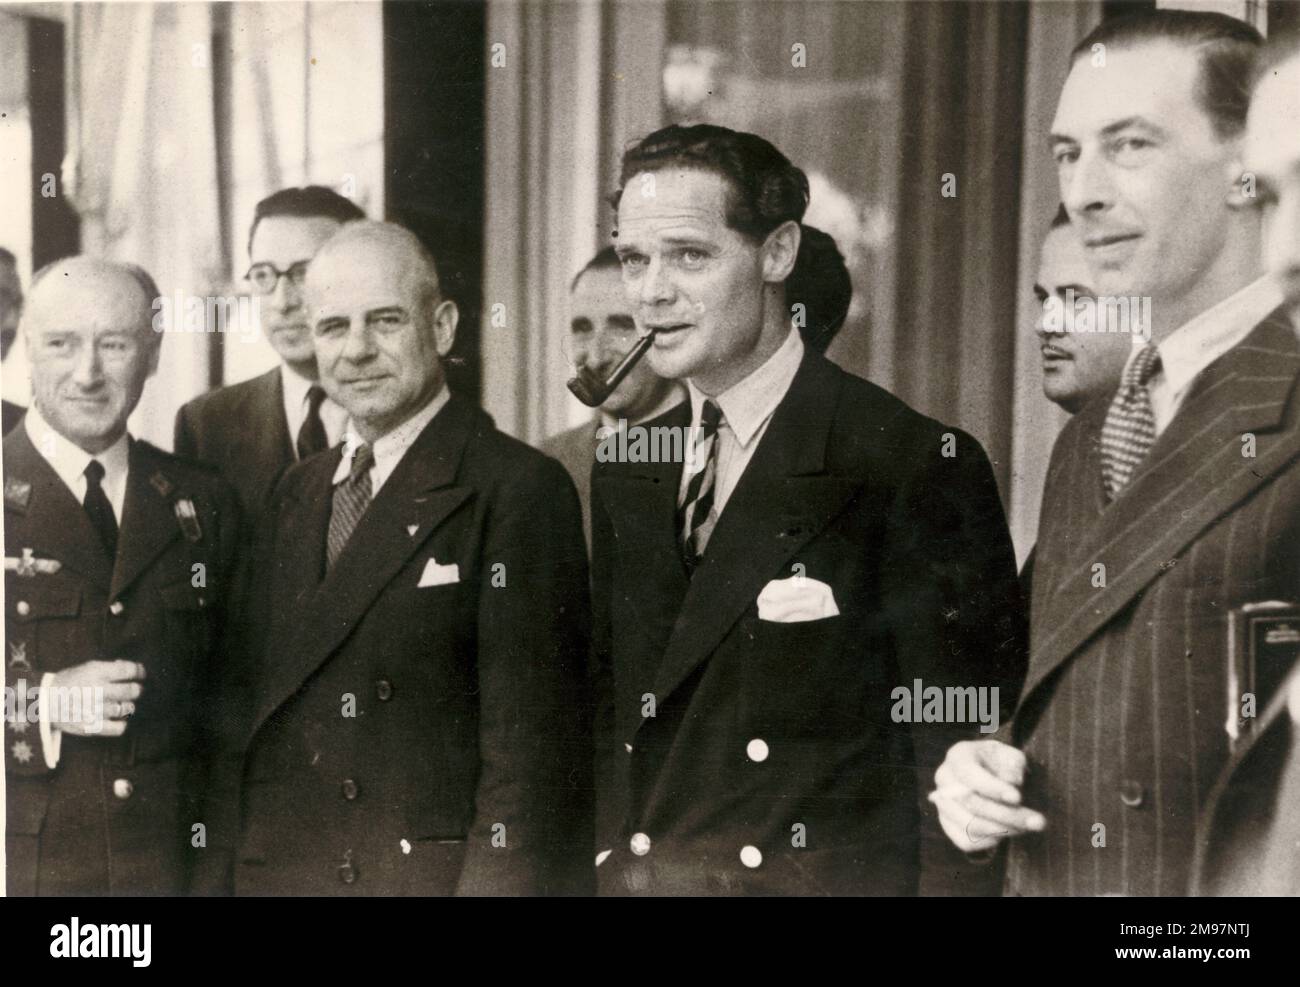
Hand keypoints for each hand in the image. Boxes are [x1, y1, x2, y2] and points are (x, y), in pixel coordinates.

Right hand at [44, 660, 145, 736]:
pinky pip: (119, 728)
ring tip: (121, 704)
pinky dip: (122, 723)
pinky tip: (117, 719)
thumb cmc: (70, 682)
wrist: (44, 702)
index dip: (140, 671)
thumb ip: (110, 668)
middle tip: (134, 690)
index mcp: (96, 673)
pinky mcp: (91, 727)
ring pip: (128, 709)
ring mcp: (95, 710)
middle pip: (132, 690)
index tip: (141, 674)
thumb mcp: (87, 667)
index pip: (130, 670)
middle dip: (137, 689)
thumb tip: (134, 669)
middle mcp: (97, 690)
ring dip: (128, 706)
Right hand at [929, 739, 1045, 852]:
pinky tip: (1007, 831)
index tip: (1017, 798)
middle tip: (1038, 821)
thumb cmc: (1001, 764)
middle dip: (1008, 815)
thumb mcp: (1011, 756)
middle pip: (971, 803)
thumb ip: (1013, 764)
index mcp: (958, 756)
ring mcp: (943, 804)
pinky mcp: (948, 825)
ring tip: (1027, 827)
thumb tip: (1011, 782)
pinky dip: (990, 841)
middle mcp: (944, 779)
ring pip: (970, 825)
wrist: (990, 775)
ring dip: (1004, 830)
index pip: (969, 774)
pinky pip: (967, 842)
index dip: (992, 788)